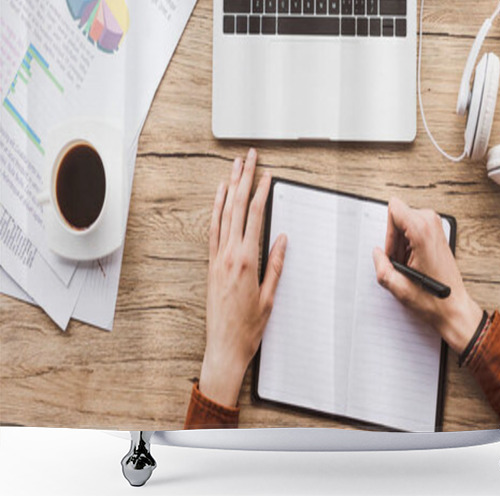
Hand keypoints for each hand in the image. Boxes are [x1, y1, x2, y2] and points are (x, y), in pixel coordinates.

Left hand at [199, 149, 286, 407]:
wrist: (224, 347)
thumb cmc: (249, 326)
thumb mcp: (271, 295)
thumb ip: (276, 264)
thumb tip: (282, 237)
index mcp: (247, 260)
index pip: (255, 216)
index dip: (261, 192)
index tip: (267, 174)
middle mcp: (229, 254)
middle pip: (237, 207)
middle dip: (244, 179)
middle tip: (250, 158)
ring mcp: (217, 258)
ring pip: (223, 214)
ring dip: (229, 188)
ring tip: (234, 167)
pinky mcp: (211, 265)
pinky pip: (213, 230)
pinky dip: (216, 210)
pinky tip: (219, 196)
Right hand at [372, 198, 482, 354]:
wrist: (454, 307)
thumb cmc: (433, 299)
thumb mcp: (398, 286)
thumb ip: (381, 266)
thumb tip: (377, 253)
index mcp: (422, 231)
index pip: (395, 208)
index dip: (388, 232)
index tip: (393, 250)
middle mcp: (431, 224)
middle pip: (399, 217)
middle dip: (394, 240)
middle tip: (401, 263)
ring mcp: (436, 227)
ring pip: (405, 224)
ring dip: (401, 245)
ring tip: (409, 266)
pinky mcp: (437, 233)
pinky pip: (413, 230)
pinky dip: (409, 246)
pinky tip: (414, 264)